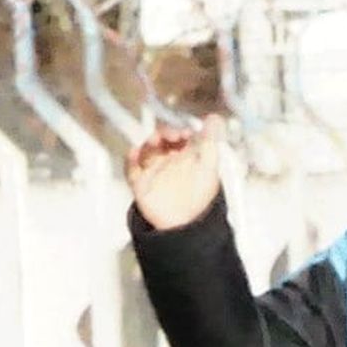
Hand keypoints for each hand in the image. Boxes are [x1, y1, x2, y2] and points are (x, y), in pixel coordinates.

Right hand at [126, 114, 224, 229]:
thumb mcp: (209, 166)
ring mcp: (155, 173)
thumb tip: (215, 119)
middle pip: (161, 142)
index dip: (180, 131)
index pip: (180, 138)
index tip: (185, 132)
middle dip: (163, 134)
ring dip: (149, 143)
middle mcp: (170, 164)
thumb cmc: (200, 200)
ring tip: (155, 141)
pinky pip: (132, 169)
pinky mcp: (142, 185)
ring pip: (146, 152)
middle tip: (170, 136)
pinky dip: (131, 160)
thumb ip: (211, 142)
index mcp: (187, 159)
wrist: (186, 228)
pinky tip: (134, 153)